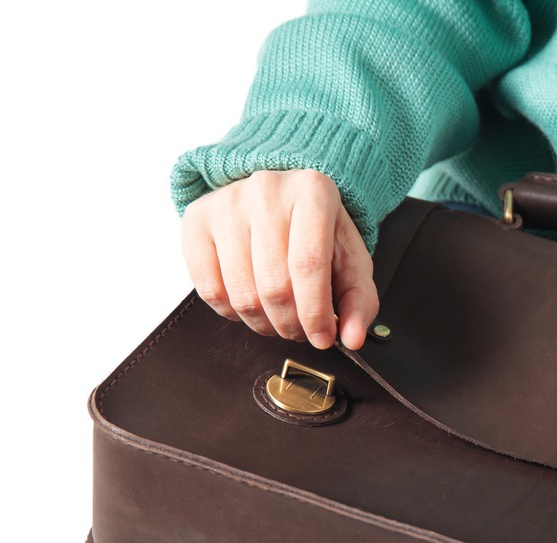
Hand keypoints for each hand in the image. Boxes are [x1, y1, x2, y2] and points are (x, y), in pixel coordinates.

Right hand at [181, 169, 377, 349]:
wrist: (277, 198)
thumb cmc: (315, 232)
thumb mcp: (348, 259)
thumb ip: (359, 300)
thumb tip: (353, 338)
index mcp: (313, 191)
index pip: (309, 264)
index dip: (315, 313)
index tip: (322, 338)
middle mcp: (266, 190)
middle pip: (274, 284)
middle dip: (291, 324)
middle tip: (300, 330)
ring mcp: (226, 203)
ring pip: (242, 294)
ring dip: (263, 324)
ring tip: (277, 318)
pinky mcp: (197, 220)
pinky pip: (209, 290)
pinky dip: (231, 313)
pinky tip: (249, 303)